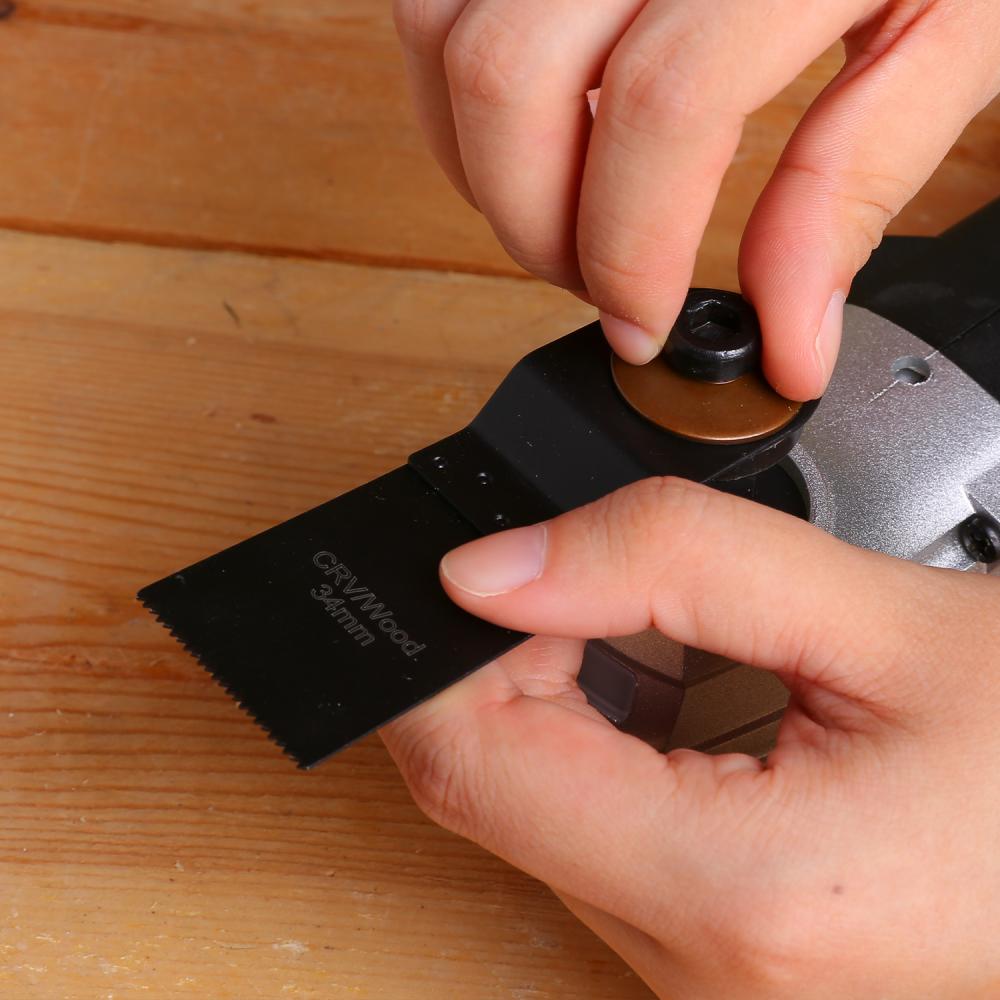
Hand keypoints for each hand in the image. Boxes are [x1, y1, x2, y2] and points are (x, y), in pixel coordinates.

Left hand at [381, 478, 999, 998]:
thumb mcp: (874, 614)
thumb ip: (669, 560)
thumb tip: (495, 567)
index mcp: (735, 894)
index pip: (474, 766)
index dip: (451, 652)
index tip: (491, 569)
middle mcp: (699, 967)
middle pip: (493, 788)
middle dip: (508, 662)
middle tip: (593, 580)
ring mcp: (701, 971)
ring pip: (535, 807)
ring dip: (557, 697)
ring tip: (650, 629)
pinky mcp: (711, 946)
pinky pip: (594, 831)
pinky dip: (598, 739)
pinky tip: (666, 682)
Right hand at [393, 0, 999, 397]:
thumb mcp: (952, 34)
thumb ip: (859, 183)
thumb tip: (787, 341)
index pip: (658, 105)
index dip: (630, 248)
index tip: (641, 325)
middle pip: (512, 78)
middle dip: (535, 227)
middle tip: (594, 283)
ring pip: (447, 40)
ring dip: (485, 167)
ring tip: (564, 212)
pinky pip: (431, 4)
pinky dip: (458, 96)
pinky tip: (534, 132)